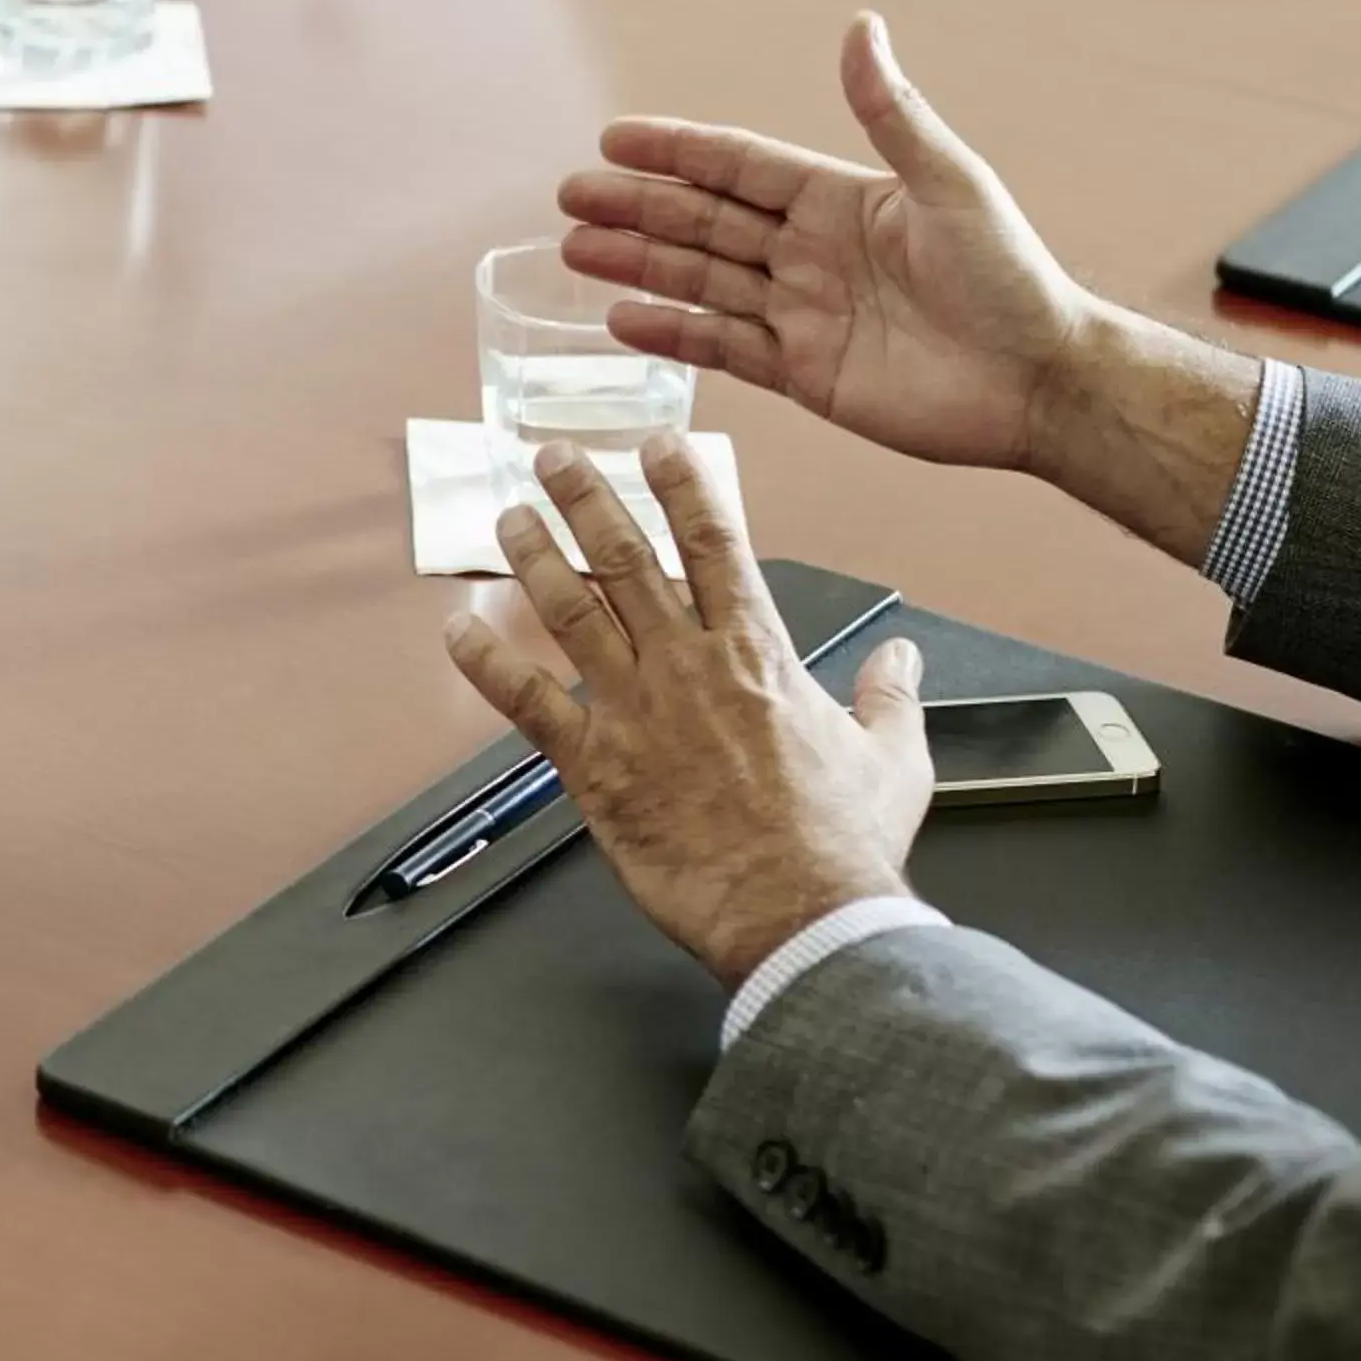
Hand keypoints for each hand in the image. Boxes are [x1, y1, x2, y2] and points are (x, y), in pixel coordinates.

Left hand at [445, 436, 933, 986]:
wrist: (800, 915)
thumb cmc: (844, 845)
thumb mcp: (894, 757)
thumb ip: (890, 696)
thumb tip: (903, 658)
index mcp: (757, 655)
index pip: (714, 544)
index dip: (683, 486)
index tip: (658, 445)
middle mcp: (687, 666)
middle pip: (625, 558)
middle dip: (586, 499)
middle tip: (555, 457)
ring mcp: (634, 711)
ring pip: (570, 611)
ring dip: (532, 559)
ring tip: (506, 518)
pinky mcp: (593, 766)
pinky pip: (525, 701)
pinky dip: (487, 662)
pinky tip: (457, 630)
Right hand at [557, 15, 1096, 473]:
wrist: (1038, 383)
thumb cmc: (1011, 279)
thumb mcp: (951, 185)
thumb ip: (892, 116)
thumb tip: (861, 27)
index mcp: (839, 200)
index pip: (739, 167)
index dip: (678, 151)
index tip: (616, 139)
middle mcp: (810, 252)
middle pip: (704, 222)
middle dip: (637, 208)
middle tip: (572, 197)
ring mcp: (801, 312)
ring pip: (701, 281)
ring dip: (638, 266)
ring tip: (574, 253)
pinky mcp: (802, 372)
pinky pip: (722, 347)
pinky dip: (671, 334)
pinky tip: (621, 321)